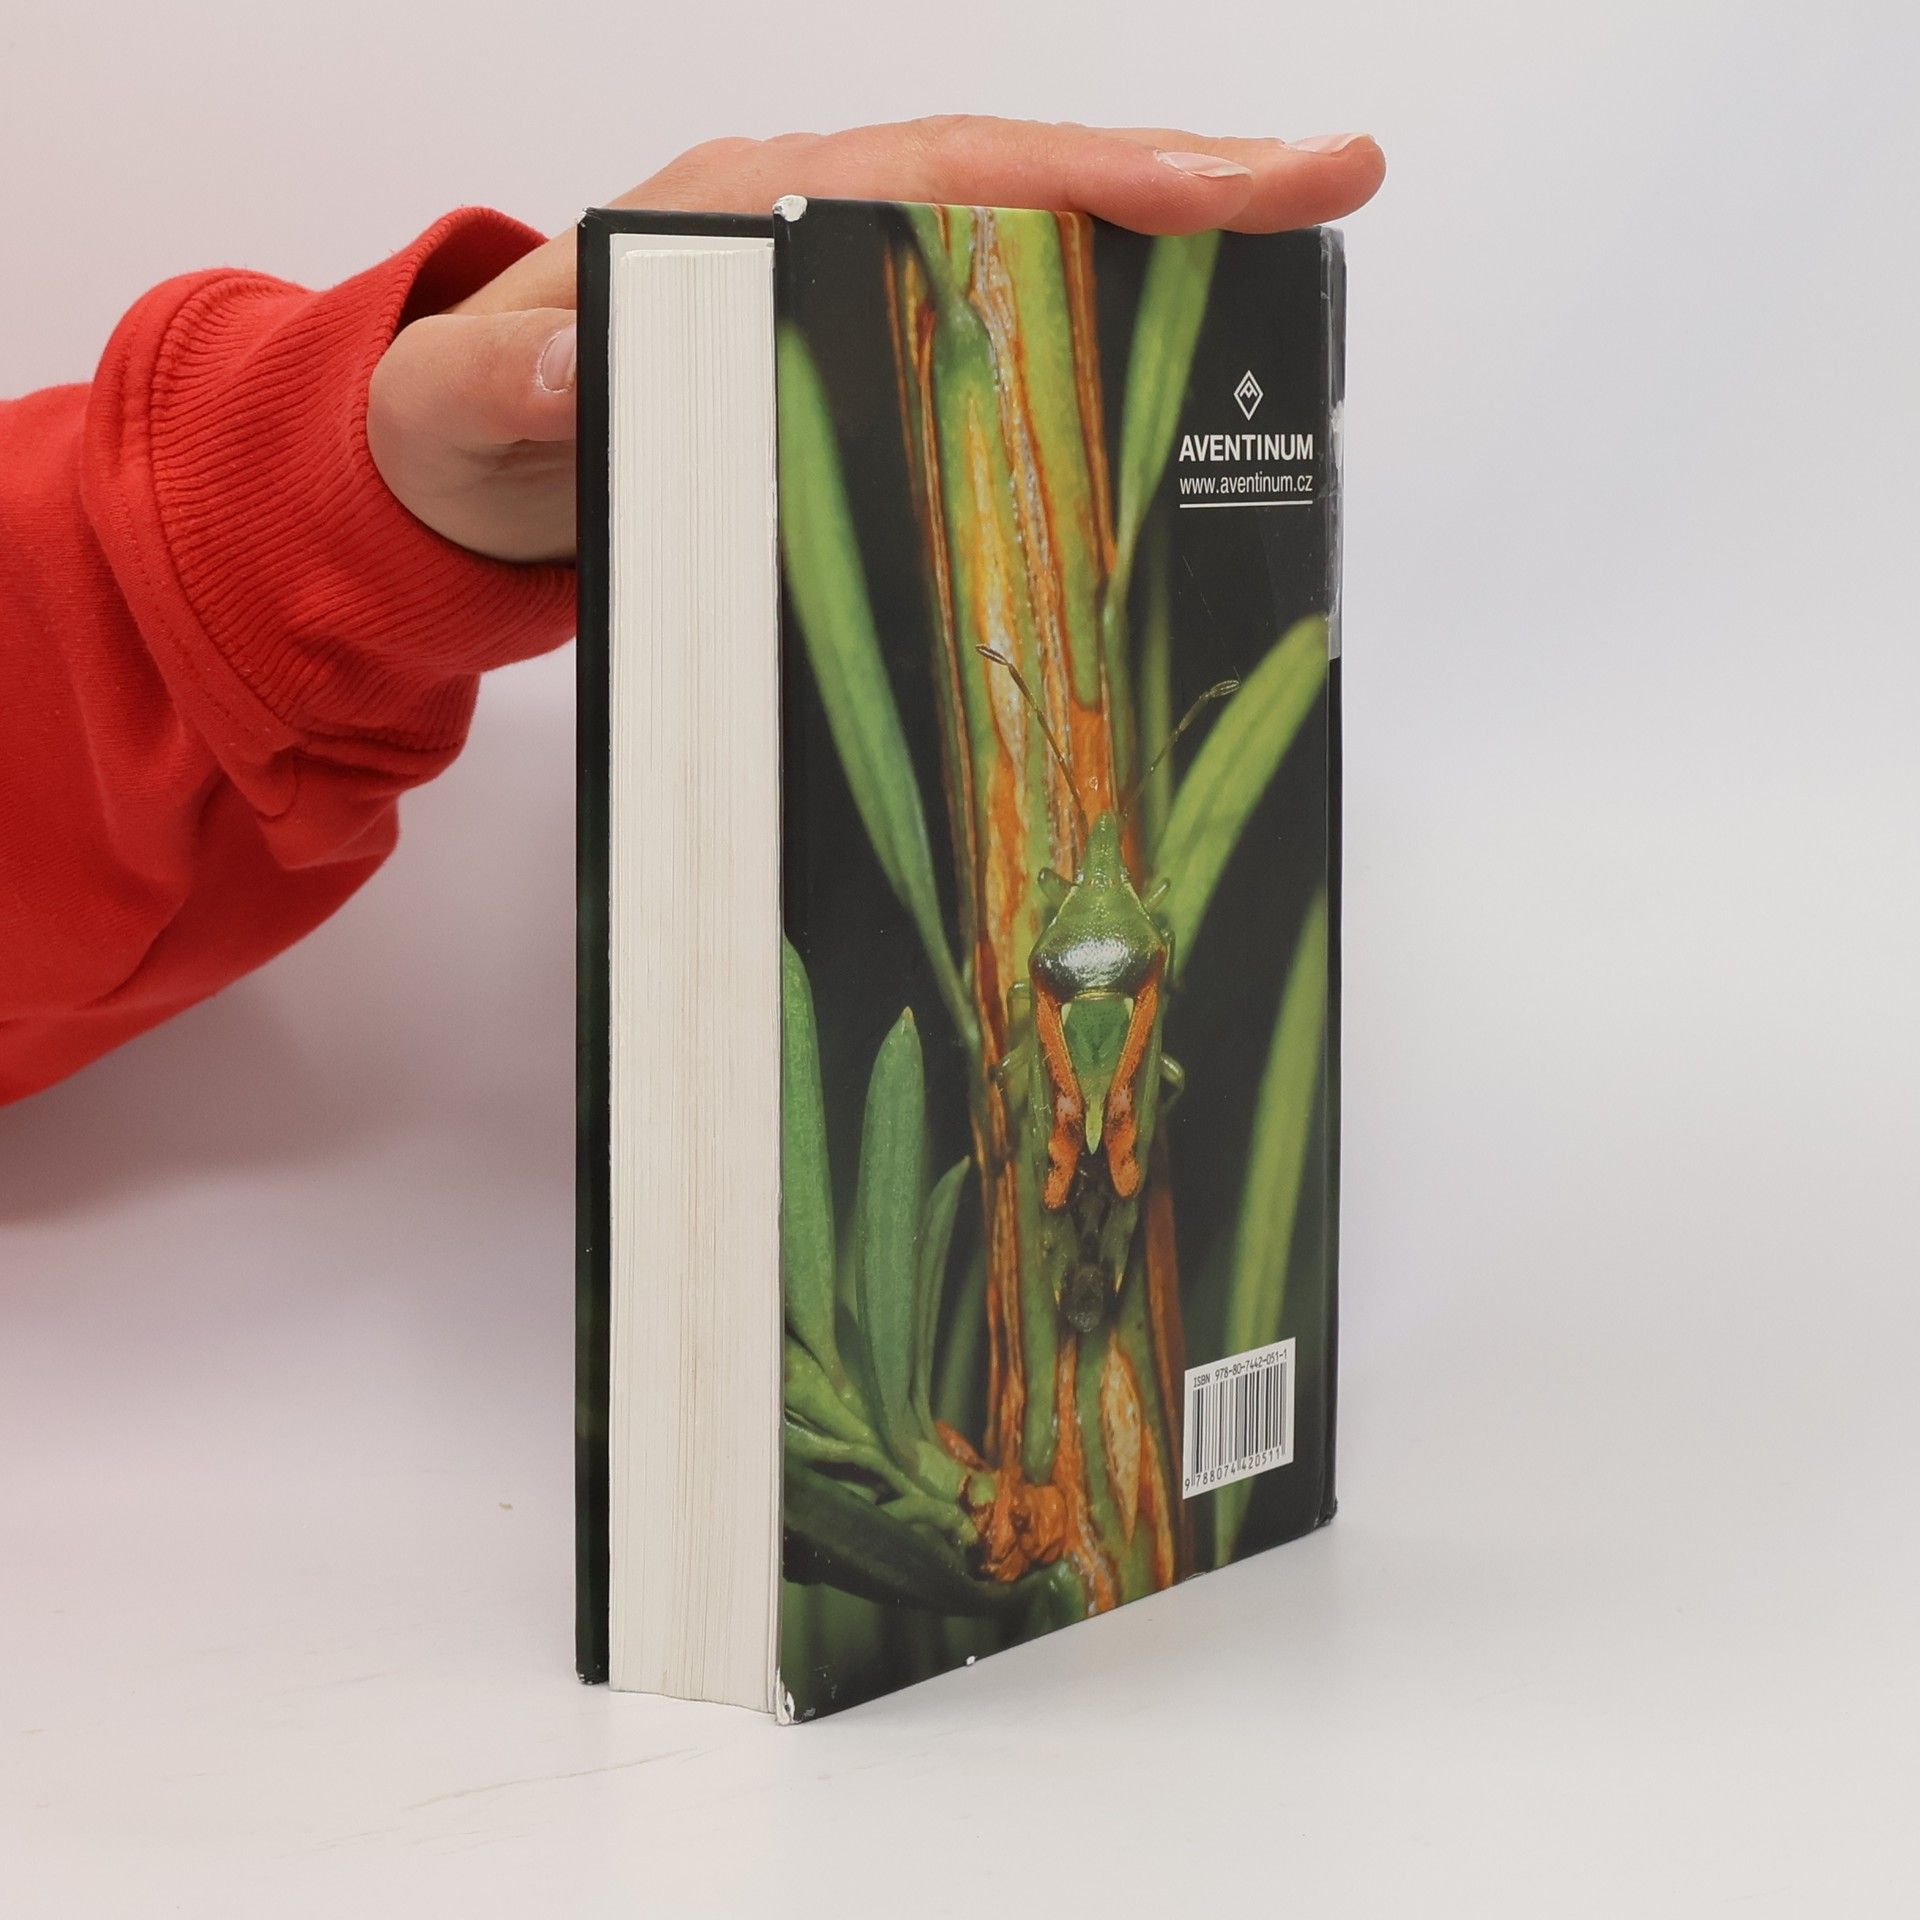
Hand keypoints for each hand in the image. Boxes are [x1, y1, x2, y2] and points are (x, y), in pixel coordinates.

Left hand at [367, 117, 1385, 563]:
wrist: (460, 471)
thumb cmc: (465, 427)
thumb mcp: (457, 415)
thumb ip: (498, 390)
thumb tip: (562, 367)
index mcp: (742, 214)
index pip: (944, 171)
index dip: (1089, 175)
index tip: (1226, 185)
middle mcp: (814, 234)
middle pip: (1023, 190)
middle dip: (1180, 185)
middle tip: (1331, 186)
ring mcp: (845, 301)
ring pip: (1027, 257)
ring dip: (1161, 257)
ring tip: (1297, 260)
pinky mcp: (857, 373)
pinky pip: (995, 346)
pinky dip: (1091, 347)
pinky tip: (1176, 382)